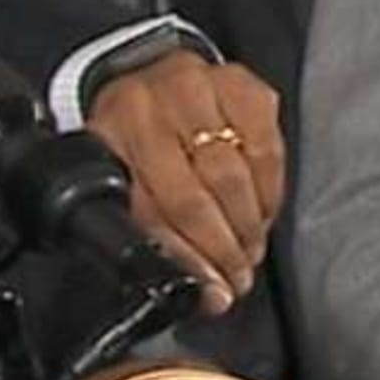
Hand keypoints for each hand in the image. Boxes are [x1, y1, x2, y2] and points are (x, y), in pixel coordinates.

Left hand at [82, 53, 283, 313]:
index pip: (149, 210)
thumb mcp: (125, 187)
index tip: (213, 291)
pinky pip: (266, 149)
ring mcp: (194, 87)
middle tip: (237, 276)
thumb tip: (211, 296)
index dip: (188, 258)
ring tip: (250, 249)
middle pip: (195, 196)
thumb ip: (156, 238)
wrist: (152, 85)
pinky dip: (270, 189)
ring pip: (235, 175)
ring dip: (249, 225)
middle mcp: (147, 106)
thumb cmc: (137, 144)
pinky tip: (261, 208)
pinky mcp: (239, 84)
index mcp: (109, 137)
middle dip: (224, 249)